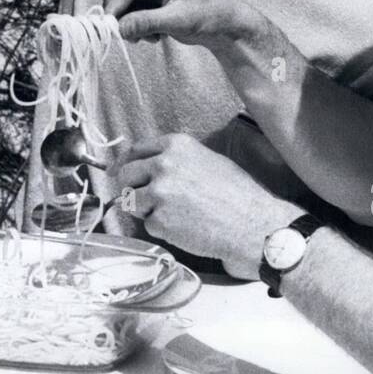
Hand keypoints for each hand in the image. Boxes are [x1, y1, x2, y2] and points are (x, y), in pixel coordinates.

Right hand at [102, 0, 257, 47]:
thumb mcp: (179, 20)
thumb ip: (148, 22)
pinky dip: (133, 23)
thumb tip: (120, 28)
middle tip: (134, 37)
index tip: (109, 31)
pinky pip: (126, 8)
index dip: (115, 9)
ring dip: (128, 22)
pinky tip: (153, 32)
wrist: (221, 22)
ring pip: (118, 1)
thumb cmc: (209, 16)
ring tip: (152, 36)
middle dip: (120, 15)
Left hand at [116, 134, 305, 278]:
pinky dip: (161, 228)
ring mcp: (158, 193)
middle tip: (143, 198)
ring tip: (172, 214)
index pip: (136, 150)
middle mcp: (163, 165)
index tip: (120, 172)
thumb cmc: (237, 192)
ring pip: (130, 200)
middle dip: (131, 187)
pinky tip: (184, 227)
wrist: (252, 224)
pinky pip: (147, 224)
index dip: (127, 163)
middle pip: (125, 174)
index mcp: (176, 145)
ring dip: (144, 209)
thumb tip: (148, 165)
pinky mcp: (158, 221)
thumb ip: (175, 159)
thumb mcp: (206, 160)